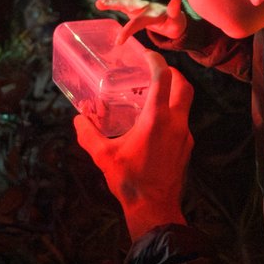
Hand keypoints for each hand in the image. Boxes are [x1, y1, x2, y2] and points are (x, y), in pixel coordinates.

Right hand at [74, 45, 192, 238]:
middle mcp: (175, 123)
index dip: (156, 61)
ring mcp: (184, 136)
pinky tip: (154, 125)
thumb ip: (89, 134)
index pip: (163, 79)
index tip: (147, 55)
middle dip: (173, 74)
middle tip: (156, 71)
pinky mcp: (186, 148)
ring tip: (152, 97)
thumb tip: (78, 119)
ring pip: (185, 105)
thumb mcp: (103, 156)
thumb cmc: (130, 181)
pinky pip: (182, 123)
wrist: (154, 209)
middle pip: (184, 87)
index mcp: (156, 119)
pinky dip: (172, 115)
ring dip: (173, 95)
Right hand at [95, 0, 187, 44]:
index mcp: (152, 14)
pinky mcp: (133, 5)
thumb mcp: (178, 21)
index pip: (138, 22)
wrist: (173, 19)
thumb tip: (176, 1)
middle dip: (114, 4)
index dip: (128, 30)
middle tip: (99, 3)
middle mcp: (143, 7)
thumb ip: (175, 12)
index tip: (118, 41)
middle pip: (128, 3)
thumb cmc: (174, 23)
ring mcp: (138, 4)